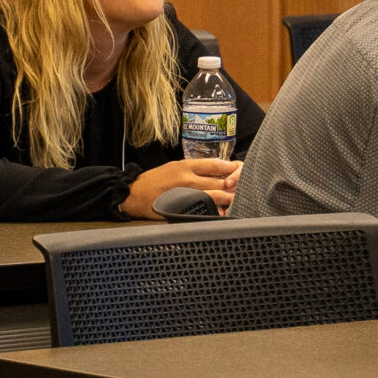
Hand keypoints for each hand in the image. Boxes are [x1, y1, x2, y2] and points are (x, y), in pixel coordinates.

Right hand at [123, 158, 240, 220]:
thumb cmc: (155, 180)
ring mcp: (185, 196)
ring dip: (229, 199)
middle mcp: (187, 179)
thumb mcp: (174, 167)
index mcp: (186, 166)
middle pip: (219, 181)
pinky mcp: (182, 210)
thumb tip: (219, 170)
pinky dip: (215, 212)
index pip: (216, 164)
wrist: (134, 195)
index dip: (232, 167)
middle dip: (235, 185)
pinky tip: (222, 213)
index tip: (240, 170)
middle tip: (244, 187)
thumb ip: (195, 168)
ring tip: (236, 200)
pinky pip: (204, 211)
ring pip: (215, 197)